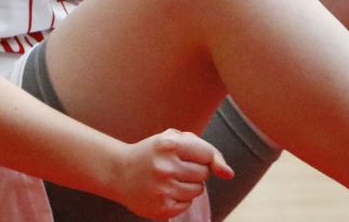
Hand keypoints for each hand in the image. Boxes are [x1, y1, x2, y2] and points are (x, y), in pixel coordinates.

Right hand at [112, 128, 234, 219]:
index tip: (193, 157)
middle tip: (176, 167)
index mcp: (169, 144)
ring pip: (198, 190)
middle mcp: (166, 167)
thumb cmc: (154, 153)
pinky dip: (180, 198)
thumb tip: (230, 174)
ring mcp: (163, 190)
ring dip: (189, 185)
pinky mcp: (161, 208)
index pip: (208, 154)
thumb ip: (207, 150)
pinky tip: (164, 191)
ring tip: (170, 179)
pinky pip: (187, 204)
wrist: (119, 172)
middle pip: (204, 174)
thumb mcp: (174, 139)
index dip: (204, 157)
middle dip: (195, 171)